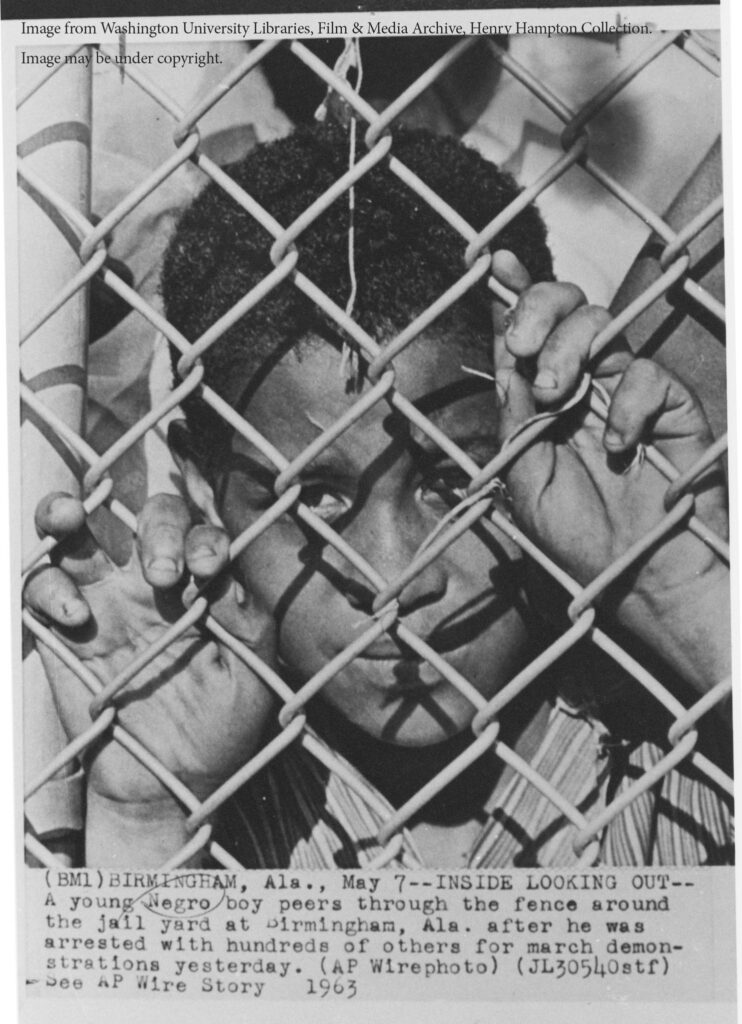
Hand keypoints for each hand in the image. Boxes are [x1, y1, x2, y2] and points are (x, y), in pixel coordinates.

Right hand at [24, 493, 276, 863]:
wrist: (171, 784)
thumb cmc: (221, 724)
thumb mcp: (251, 672)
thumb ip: (244, 617)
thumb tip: (220, 572)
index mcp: (202, 585)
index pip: (203, 532)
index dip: (204, 537)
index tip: (207, 569)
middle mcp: (152, 582)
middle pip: (150, 517)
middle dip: (158, 528)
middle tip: (164, 573)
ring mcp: (103, 601)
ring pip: (77, 532)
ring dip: (67, 511)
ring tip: (71, 515)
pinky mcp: (61, 633)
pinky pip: (39, 587)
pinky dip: (49, 586)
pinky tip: (76, 614)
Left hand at [491, 251, 728, 692]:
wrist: (639, 581)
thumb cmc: (580, 539)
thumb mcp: (525, 480)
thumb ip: (515, 417)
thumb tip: (505, 356)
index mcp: (547, 402)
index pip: (529, 335)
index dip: (512, 293)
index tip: (492, 262)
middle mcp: (587, 386)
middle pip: (566, 310)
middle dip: (538, 312)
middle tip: (526, 352)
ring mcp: (629, 393)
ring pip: (601, 327)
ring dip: (571, 353)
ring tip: (559, 402)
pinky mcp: (670, 407)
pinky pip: (646, 376)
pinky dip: (625, 406)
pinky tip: (619, 447)